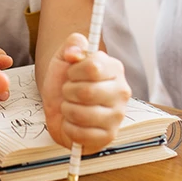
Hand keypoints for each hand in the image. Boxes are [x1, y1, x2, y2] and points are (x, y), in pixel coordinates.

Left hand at [40, 33, 130, 153]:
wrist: (59, 108)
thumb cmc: (65, 82)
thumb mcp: (64, 58)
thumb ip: (72, 44)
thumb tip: (74, 53)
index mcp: (114, 68)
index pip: (92, 67)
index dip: (74, 71)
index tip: (71, 74)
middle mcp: (122, 91)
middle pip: (86, 92)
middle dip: (68, 92)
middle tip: (69, 92)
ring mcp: (118, 116)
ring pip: (82, 114)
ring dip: (67, 110)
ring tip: (71, 107)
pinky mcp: (109, 136)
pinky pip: (81, 133)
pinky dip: (69, 128)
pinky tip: (73, 123)